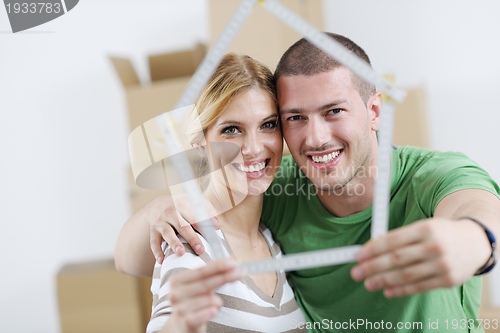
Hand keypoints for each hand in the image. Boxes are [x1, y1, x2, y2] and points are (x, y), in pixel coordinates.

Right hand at [146, 194, 218, 263]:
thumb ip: (206, 210)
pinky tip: (162, 260)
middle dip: (192, 238)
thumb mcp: (193, 202)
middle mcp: (170, 212)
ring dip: (174, 243)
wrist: (158, 205)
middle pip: (182, 226)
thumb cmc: (182, 206)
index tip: (214, 232)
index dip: (205, 224)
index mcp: (182, 203)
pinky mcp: (153, 231)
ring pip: (167, 233)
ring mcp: (160, 222)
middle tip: (201, 250)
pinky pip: (153, 242)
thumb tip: (216, 224)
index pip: (195, 216)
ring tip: (181, 253)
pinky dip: (157, 251)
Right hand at [166, 259, 240, 332]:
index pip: (201, 271)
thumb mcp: (200, 287)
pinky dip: (215, 310)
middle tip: (239, 273)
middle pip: (205, 283)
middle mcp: (175, 294)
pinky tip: (212, 311)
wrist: (181, 326)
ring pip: (209, 299)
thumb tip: (233, 264)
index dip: (218, 266)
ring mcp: (179, 309)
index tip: (233, 262)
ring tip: (213, 305)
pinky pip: (210, 312)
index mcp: (176, 281)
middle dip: (224, 277)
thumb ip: (214, 275)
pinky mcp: (187, 322)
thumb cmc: (194, 302)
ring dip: (217, 301)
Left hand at [350, 218, 490, 297]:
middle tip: (357, 272)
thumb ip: (400, 237)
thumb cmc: (441, 233)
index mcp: (426, 228)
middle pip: (397, 259)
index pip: (393, 240)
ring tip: (369, 283)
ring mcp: (443, 264)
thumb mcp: (424, 226)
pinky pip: (420, 287)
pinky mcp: (448, 280)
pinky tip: (387, 291)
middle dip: (372, 266)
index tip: (358, 256)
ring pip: (406, 275)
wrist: (475, 242)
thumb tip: (371, 249)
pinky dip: (401, 290)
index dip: (373, 249)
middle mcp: (435, 246)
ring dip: (383, 281)